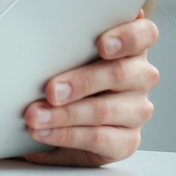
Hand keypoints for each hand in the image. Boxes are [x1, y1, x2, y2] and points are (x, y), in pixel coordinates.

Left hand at [23, 12, 159, 165]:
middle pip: (120, 74)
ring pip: (105, 109)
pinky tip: (45, 132)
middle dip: (80, 82)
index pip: (144, 34)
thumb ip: (66, 46)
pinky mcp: (127, 141)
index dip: (128, 37)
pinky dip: (66, 135)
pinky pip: (98, 138)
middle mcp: (139, 77)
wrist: (70, 124)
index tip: (102, 45)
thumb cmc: (69, 78)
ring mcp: (137, 110)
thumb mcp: (67, 57)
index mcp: (129, 49)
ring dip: (65, 114)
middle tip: (50, 90)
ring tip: (36, 116)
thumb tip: (31, 39)